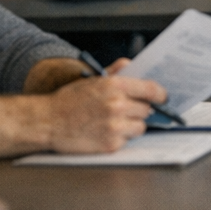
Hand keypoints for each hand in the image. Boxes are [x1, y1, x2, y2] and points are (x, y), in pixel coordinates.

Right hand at [46, 70, 167, 152]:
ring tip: (114, 122)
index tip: (162, 97)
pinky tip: (105, 132)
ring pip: (140, 126)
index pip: (151, 89)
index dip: (161, 94)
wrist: (48, 122)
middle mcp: (117, 105)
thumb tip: (131, 65)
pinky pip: (127, 140)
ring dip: (132, 125)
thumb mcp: (92, 80)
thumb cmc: (68, 101)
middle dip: (140, 110)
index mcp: (115, 86)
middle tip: (127, 110)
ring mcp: (115, 126)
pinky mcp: (111, 144)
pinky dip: (120, 137)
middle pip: (147, 109)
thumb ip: (115, 72)